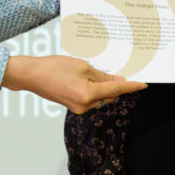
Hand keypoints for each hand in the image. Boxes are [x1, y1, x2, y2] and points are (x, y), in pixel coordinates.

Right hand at [2, 55, 146, 114]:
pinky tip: (92, 78)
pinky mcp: (72, 106)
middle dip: (116, 86)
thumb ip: (101, 76)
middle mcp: (84, 105)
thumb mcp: (82, 66)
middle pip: (109, 96)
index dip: (131, 87)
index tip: (143, 85)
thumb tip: (117, 82)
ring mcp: (78, 108)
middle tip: (124, 72)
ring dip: (105, 87)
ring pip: (100, 98)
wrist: (31, 75)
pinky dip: (95, 90)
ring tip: (102, 72)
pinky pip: (91, 99)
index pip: (115, 91)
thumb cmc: (53, 67)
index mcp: (88, 94)